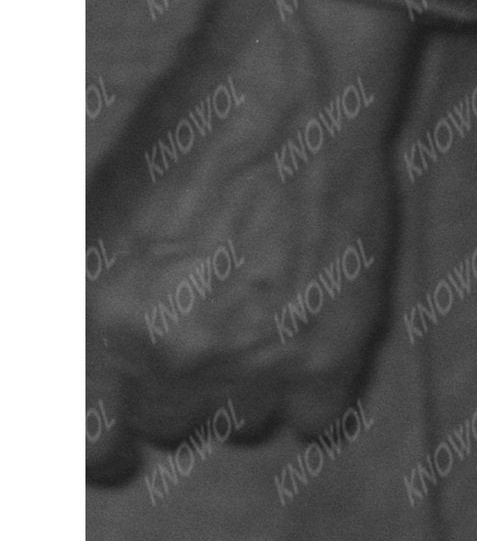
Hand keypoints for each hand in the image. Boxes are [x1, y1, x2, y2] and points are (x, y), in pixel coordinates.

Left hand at [85, 0, 414, 468]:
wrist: (290, 96)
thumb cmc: (183, 138)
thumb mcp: (91, 218)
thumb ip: (80, 305)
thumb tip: (81, 364)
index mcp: (102, 323)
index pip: (87, 440)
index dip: (99, 444)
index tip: (112, 438)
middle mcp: (174, 356)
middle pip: (167, 424)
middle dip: (176, 388)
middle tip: (197, 333)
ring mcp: (259, 362)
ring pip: (240, 423)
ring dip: (243, 387)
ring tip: (254, 326)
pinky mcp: (332, 354)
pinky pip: (314, 423)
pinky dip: (309, 395)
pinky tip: (302, 344)